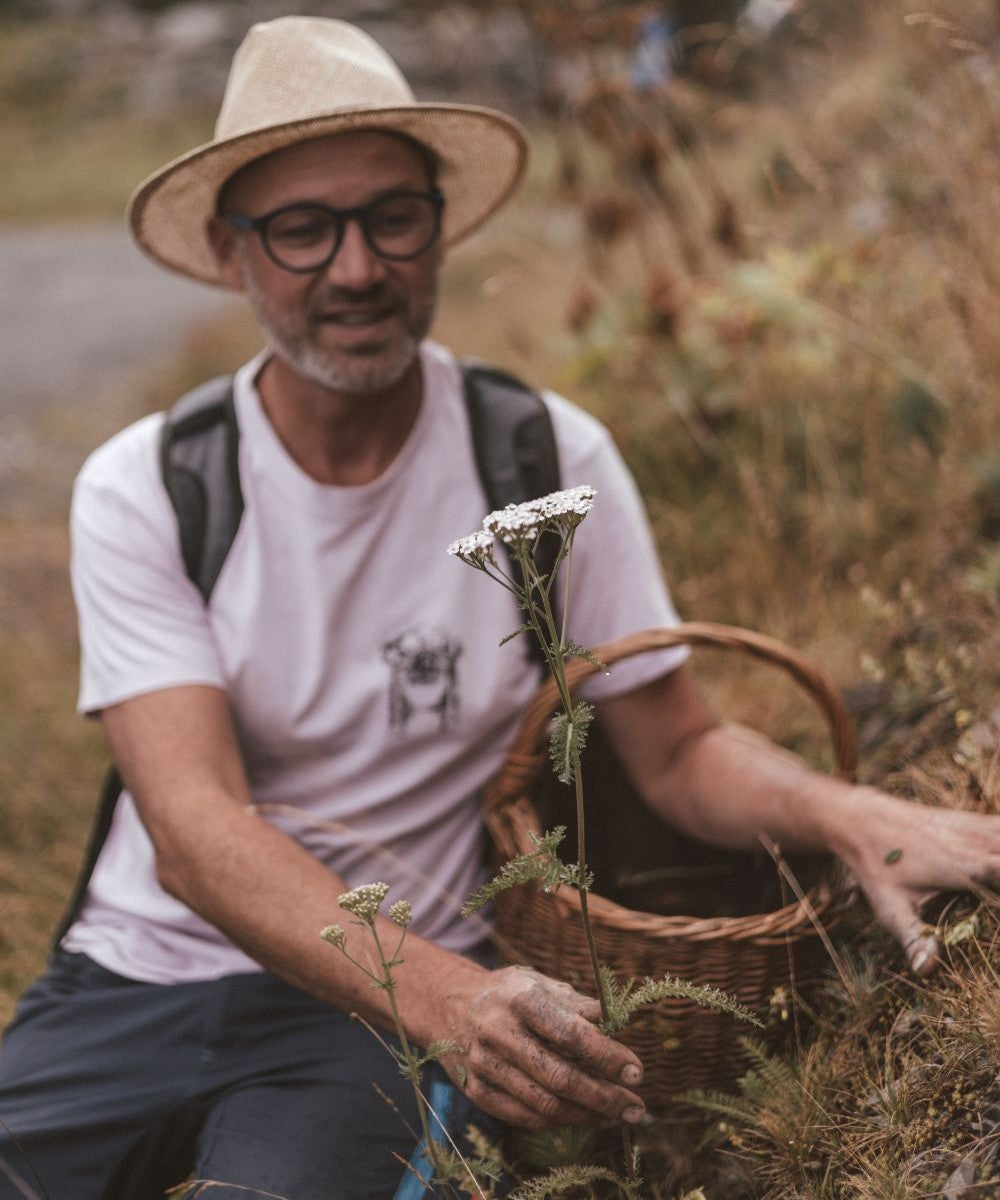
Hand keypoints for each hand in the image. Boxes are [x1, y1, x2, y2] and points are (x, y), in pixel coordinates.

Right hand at [440, 965, 644, 1129]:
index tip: (637, 1072)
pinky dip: (560, 1121)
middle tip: (636, 1108)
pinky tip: (584, 1117)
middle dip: (604, 1097)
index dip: (606, 1056)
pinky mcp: (477, 1091)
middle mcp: (498, 1032)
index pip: (570, 1033)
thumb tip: (617, 1023)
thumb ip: (578, 1005)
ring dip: (588, 1115)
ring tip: (617, 1116)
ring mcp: (484, 1065)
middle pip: (559, 1076)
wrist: (449, 1004)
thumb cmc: (509, 994)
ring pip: (544, 1103)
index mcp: (520, 998)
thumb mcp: (541, 984)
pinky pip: (525, 1116)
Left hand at [836, 787, 999, 975]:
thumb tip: (927, 971)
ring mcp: (979, 827)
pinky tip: (999, 847)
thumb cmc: (876, 869)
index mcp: (967, 868)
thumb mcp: (891, 908)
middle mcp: (979, 843)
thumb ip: (915, 939)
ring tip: (998, 892)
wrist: (861, 819)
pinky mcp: (976, 820)